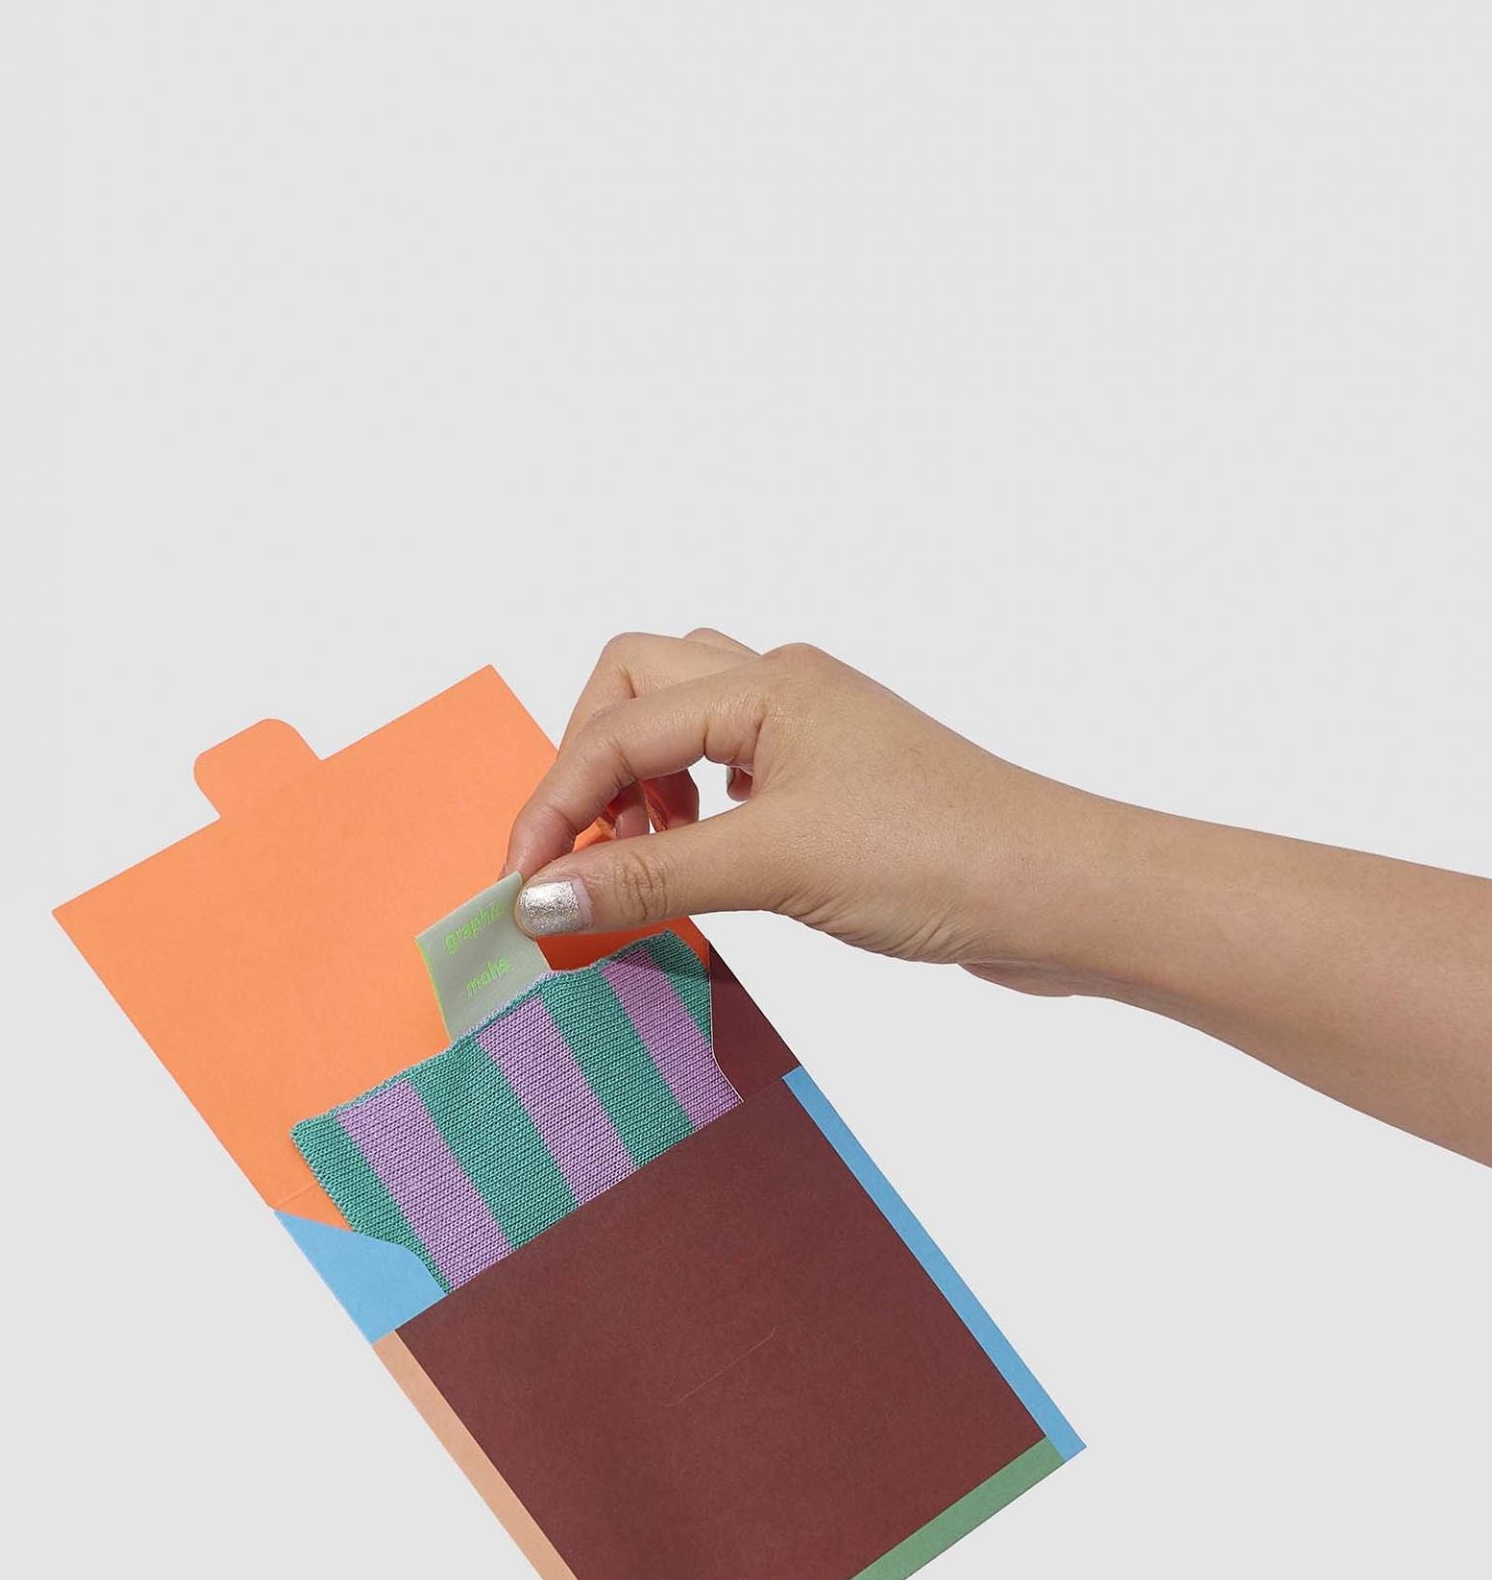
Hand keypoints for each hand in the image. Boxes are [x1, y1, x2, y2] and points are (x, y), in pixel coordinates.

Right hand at [506, 630, 1116, 987]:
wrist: (1058, 895)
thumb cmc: (941, 858)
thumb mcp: (770, 867)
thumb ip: (645, 877)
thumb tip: (539, 896)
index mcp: (766, 683)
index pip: (612, 730)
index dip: (553, 808)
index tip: (521, 890)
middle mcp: (784, 690)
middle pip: (634, 689)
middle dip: (588, 768)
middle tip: (580, 858)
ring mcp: (812, 738)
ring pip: (682, 726)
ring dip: (639, 788)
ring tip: (641, 865)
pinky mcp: (835, 791)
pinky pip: (727, 777)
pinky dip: (688, 816)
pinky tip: (700, 868)